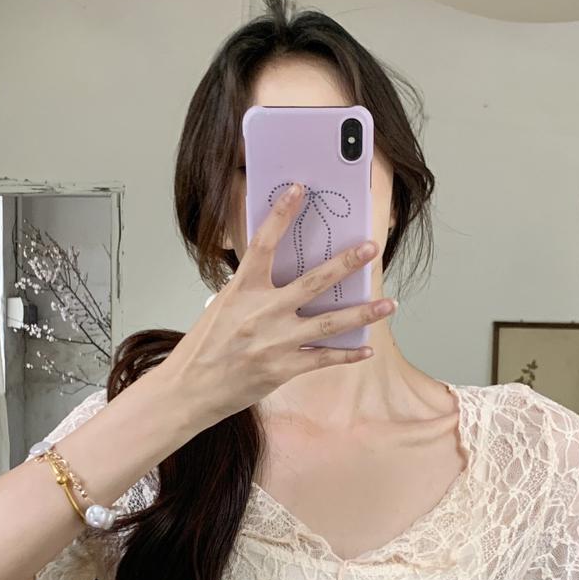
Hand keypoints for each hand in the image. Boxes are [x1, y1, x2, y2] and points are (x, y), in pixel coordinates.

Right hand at [162, 182, 395, 425]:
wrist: (189, 389)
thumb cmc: (203, 348)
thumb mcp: (221, 307)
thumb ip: (250, 291)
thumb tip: (278, 275)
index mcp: (242, 290)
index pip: (264, 243)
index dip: (281, 214)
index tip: (298, 190)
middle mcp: (262, 312)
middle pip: (314, 281)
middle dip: (347, 263)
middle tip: (371, 248)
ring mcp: (276, 341)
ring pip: (330, 322)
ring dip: (363, 312)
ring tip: (389, 303)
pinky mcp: (283, 368)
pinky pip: (323, 358)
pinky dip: (347, 354)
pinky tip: (366, 348)